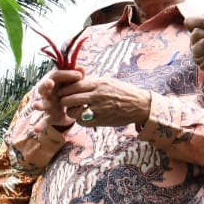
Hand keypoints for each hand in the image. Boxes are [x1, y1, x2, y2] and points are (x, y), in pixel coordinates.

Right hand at [34, 69, 86, 128]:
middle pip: (44, 87)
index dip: (66, 75)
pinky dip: (40, 125)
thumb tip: (82, 68)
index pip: (57, 76)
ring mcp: (48, 104)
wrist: (68, 107)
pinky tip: (36, 129)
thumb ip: (77, 76)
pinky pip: (44, 120)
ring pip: (42, 104)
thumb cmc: (69, 91)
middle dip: (46, 85)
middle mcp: (49, 92)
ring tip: (36, 105)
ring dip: (39, 104)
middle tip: (49, 84)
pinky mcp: (50, 116)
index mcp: (54, 81)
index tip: (79, 76)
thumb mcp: (74, 83)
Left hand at [36, 72, 151, 128]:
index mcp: (98, 84)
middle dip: (65, 101)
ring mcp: (98, 109)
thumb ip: (92, 82)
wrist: (139, 105)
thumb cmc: (124, 92)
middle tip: (68, 103)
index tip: (64, 92)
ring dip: (71, 112)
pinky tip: (84, 117)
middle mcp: (96, 95)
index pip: (73, 86)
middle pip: (68, 99)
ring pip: (73, 111)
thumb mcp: (108, 81)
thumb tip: (76, 82)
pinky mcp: (101, 120)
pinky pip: (82, 122)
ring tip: (76, 110)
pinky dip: (80, 120)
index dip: (65, 90)